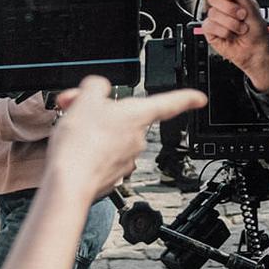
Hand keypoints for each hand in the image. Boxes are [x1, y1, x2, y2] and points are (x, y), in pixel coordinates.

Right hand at [44, 77, 205, 208]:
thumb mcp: (85, 100)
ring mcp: (126, 158)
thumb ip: (96, 86)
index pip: (171, 103)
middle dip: (100, 110)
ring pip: (111, 136)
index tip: (199, 98)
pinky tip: (75, 149)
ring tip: (71, 131)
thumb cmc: (80, 144)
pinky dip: (90, 149)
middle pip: (124, 117)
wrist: (68, 183)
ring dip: (92, 129)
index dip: (186, 98)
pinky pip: (104, 155)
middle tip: (76, 107)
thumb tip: (99, 88)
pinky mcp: (112, 174)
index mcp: (137, 116)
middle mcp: (137, 138)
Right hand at [202, 0, 268, 92]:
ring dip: (230, 23)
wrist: (256, 50)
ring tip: (240, 29)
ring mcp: (215, 18)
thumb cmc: (256, 30)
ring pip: (213, 13)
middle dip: (230, 9)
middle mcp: (222, 6)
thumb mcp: (250, 7)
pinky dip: (223, 31)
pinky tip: (230, 35)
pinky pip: (209, 25)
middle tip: (242, 16)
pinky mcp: (210, 31)